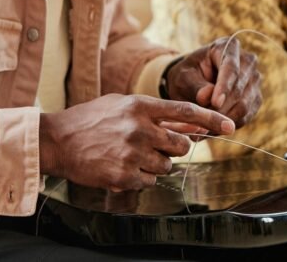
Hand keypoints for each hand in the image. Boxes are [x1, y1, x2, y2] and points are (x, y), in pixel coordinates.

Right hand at [39, 94, 234, 190]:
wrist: (57, 140)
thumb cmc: (92, 120)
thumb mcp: (123, 106)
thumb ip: (156, 115)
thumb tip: (189, 124)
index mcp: (141, 106)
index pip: (185, 111)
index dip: (211, 119)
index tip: (230, 125)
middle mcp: (140, 128)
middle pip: (181, 145)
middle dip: (176, 149)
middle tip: (157, 147)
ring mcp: (132, 152)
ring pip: (166, 166)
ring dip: (156, 165)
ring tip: (132, 156)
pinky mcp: (123, 175)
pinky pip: (149, 181)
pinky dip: (141, 178)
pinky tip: (123, 168)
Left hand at [166, 36, 262, 126]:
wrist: (194, 82)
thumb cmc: (187, 75)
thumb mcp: (183, 77)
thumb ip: (194, 85)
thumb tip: (207, 97)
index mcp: (229, 46)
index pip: (231, 68)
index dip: (224, 87)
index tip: (215, 103)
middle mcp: (247, 61)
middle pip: (240, 89)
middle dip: (221, 108)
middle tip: (201, 122)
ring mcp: (255, 80)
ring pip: (245, 105)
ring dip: (223, 119)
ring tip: (202, 128)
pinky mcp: (255, 98)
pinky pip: (246, 116)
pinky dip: (228, 125)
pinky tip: (211, 128)